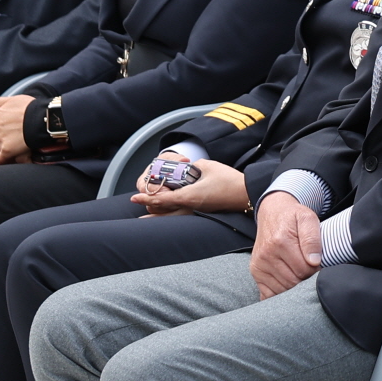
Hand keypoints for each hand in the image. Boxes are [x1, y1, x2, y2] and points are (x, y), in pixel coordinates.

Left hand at [0, 94, 33, 162]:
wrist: (41, 118)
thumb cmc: (31, 108)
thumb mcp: (13, 99)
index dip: (0, 130)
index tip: (7, 132)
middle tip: (9, 143)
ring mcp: (0, 139)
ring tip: (10, 152)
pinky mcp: (6, 150)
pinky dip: (2, 160)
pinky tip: (8, 160)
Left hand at [134, 163, 249, 215]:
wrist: (247, 194)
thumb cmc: (229, 180)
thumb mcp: (208, 166)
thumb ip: (193, 167)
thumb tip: (189, 169)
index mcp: (189, 196)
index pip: (162, 198)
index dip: (146, 198)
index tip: (134, 198)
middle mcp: (191, 206)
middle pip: (164, 211)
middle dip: (150, 208)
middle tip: (139, 203)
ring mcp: (198, 210)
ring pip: (172, 213)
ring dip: (160, 211)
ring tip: (149, 209)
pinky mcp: (204, 210)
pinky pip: (183, 211)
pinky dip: (172, 210)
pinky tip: (170, 207)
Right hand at [251, 190, 325, 297]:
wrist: (272, 213)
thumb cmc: (292, 217)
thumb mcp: (307, 218)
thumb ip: (312, 238)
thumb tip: (314, 261)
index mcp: (280, 241)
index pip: (304, 269)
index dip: (315, 269)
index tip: (316, 262)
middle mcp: (266, 255)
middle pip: (293, 282)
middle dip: (305, 278)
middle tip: (308, 267)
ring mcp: (258, 265)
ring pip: (283, 290)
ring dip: (294, 286)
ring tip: (298, 271)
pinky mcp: (255, 272)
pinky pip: (269, 294)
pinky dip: (281, 292)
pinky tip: (288, 281)